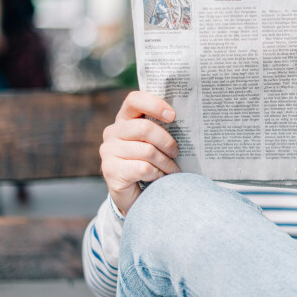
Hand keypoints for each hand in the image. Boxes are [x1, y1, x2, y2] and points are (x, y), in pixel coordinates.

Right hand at [100, 91, 180, 214]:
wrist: (137, 196)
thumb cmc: (151, 163)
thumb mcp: (156, 143)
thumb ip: (162, 128)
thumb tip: (188, 119)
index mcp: (124, 119)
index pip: (134, 99)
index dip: (154, 105)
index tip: (173, 116)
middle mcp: (112, 132)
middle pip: (145, 128)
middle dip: (167, 142)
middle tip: (176, 152)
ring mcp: (108, 151)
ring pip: (147, 151)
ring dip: (166, 163)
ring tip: (172, 170)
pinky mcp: (110, 170)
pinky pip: (143, 168)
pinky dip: (157, 174)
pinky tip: (159, 178)